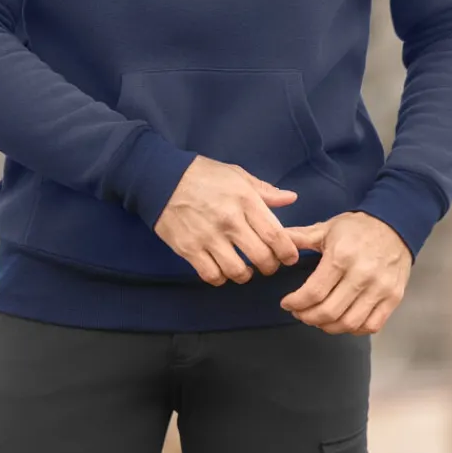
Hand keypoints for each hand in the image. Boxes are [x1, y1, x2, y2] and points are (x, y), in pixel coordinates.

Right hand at [154, 156, 304, 283]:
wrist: (160, 178)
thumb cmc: (202, 174)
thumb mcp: (236, 175)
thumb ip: (264, 190)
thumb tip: (291, 198)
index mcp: (245, 200)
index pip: (275, 235)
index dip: (287, 252)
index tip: (289, 257)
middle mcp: (229, 220)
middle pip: (261, 257)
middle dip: (270, 266)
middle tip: (268, 264)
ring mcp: (208, 236)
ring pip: (237, 271)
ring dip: (246, 275)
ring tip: (245, 269)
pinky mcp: (188, 249)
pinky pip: (211, 275)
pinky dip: (221, 278)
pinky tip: (222, 270)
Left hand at [279, 211, 411, 333]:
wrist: (396, 224)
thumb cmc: (357, 227)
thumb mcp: (326, 228)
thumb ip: (299, 237)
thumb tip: (275, 241)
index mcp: (341, 257)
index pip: (313, 292)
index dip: (296, 303)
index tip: (287, 303)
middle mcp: (361, 275)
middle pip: (329, 312)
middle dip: (308, 317)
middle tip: (300, 313)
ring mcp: (380, 289)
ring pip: (349, 323)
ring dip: (328, 327)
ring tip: (318, 319)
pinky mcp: (393, 298)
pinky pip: (372, 325)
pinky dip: (354, 329)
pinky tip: (343, 321)